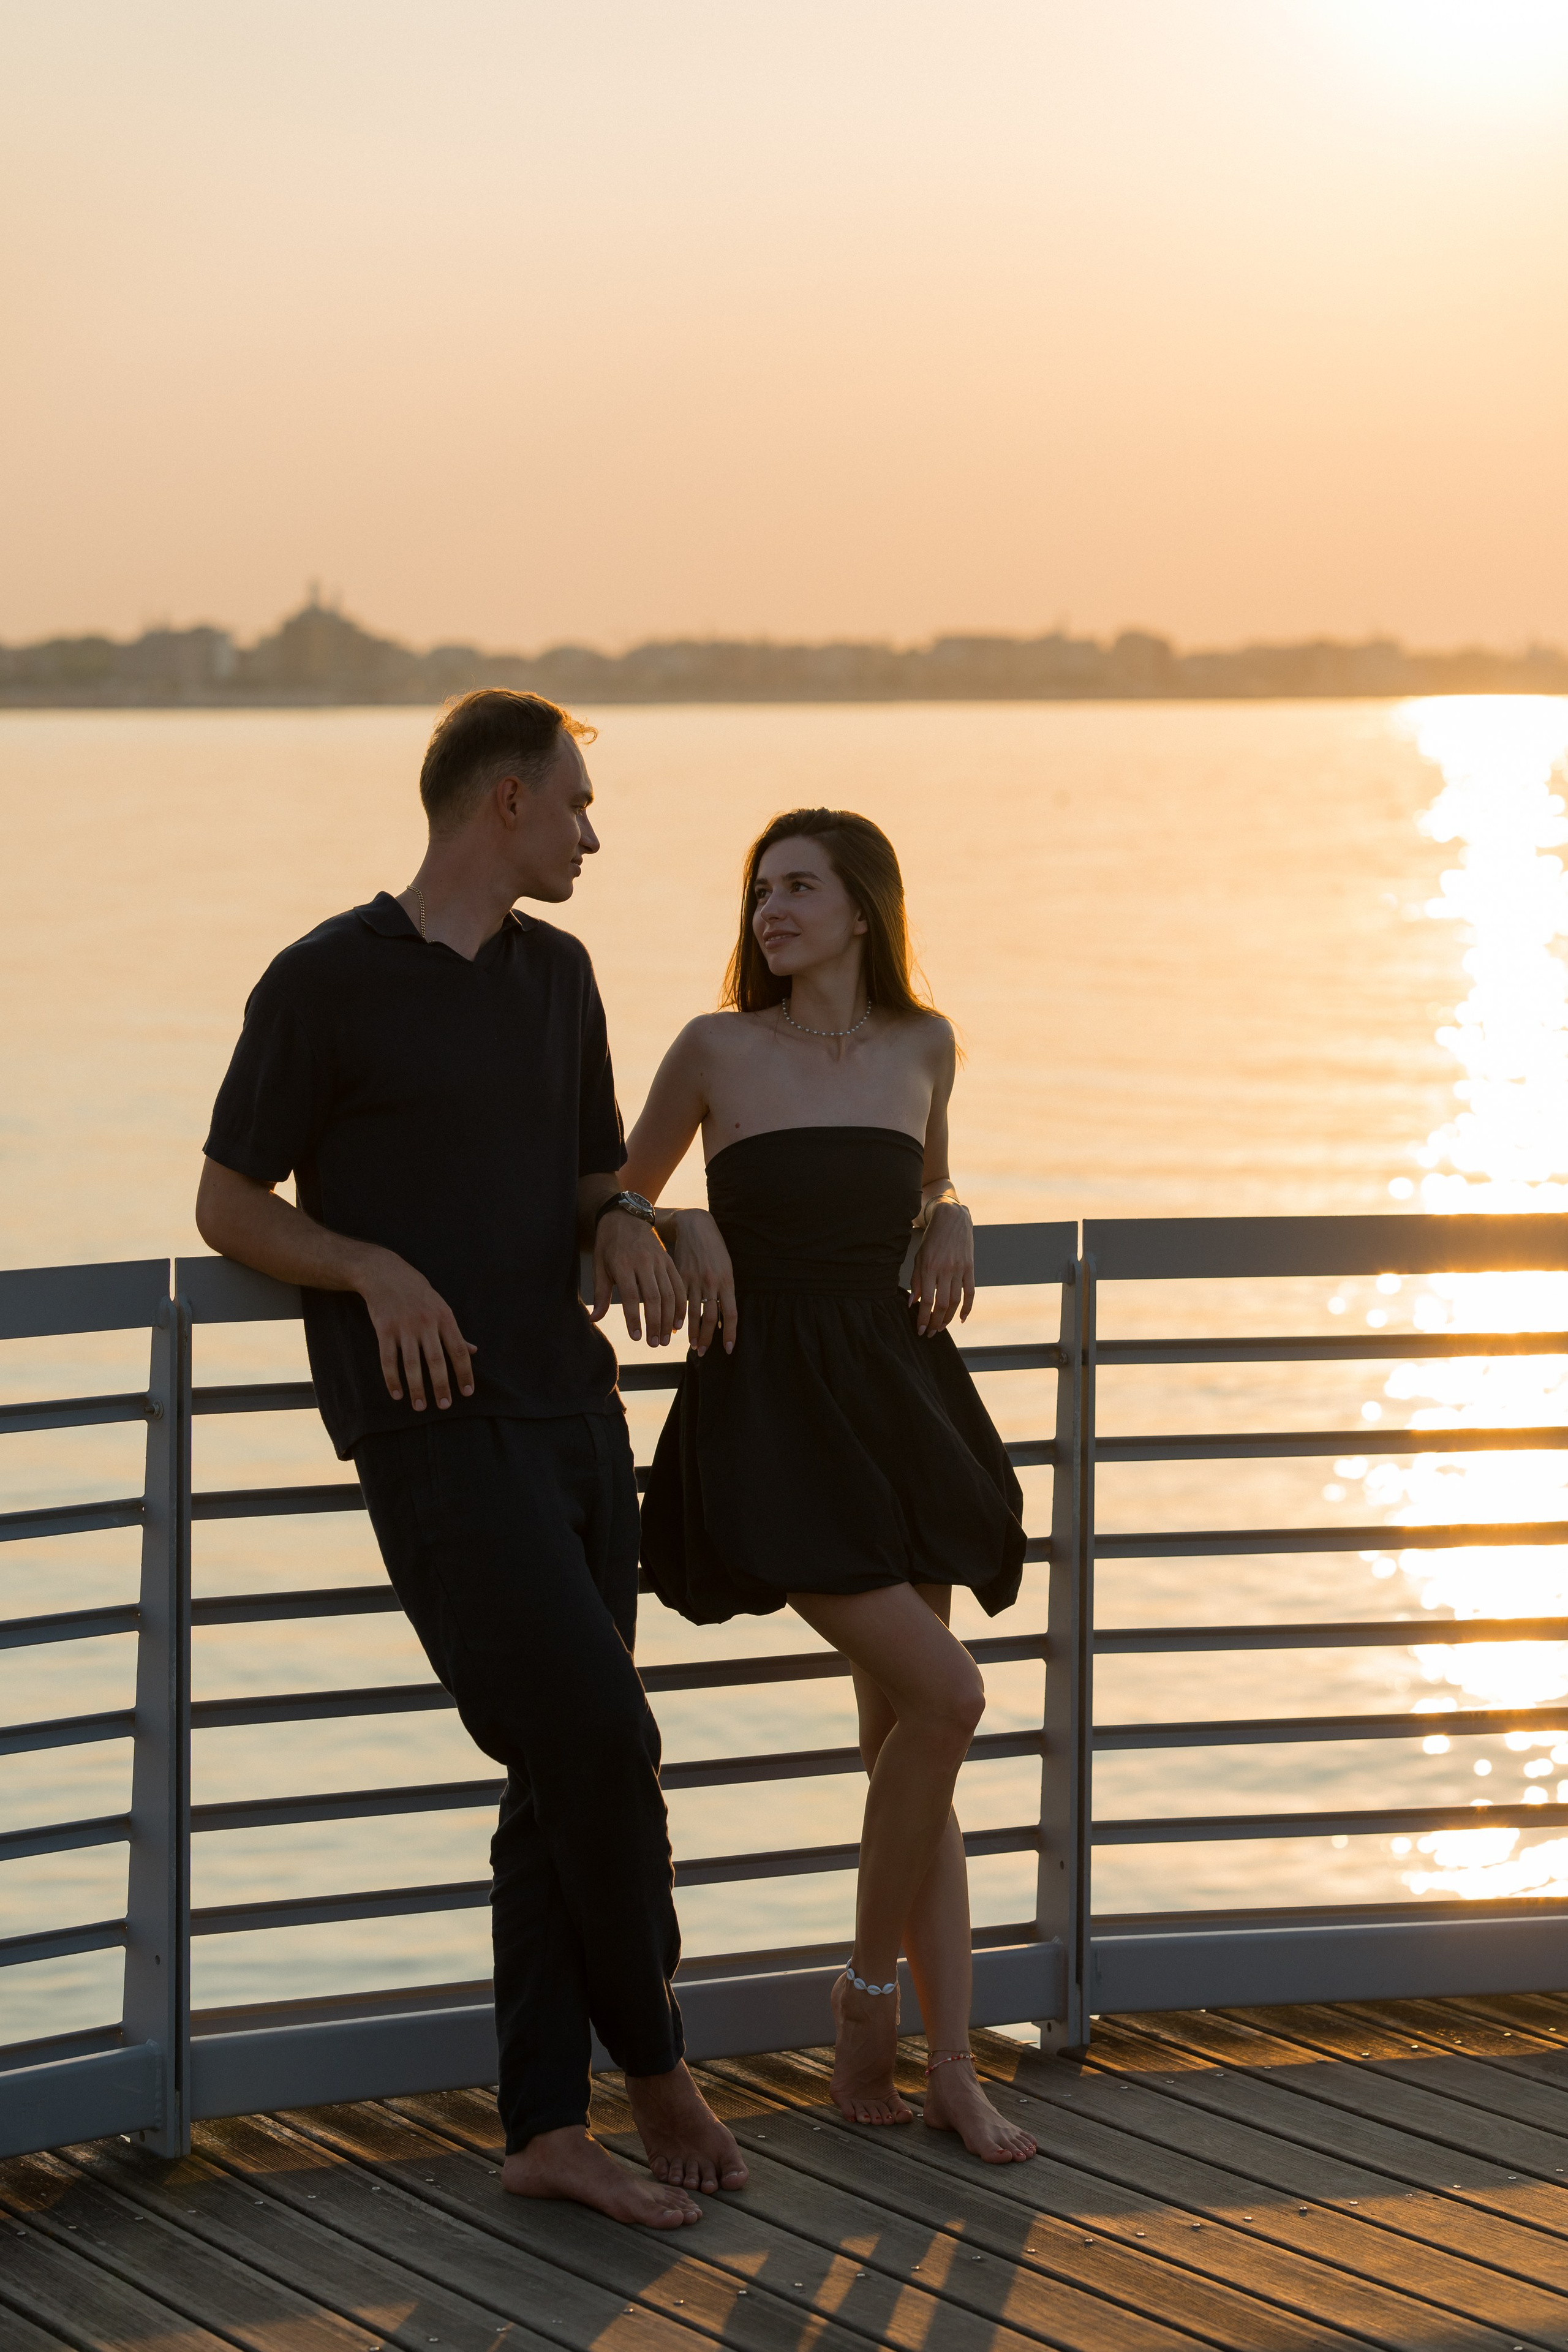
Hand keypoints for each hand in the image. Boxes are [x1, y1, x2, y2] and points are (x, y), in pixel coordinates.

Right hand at [353, 1244, 476, 1409]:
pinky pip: (388, 1359)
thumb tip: (474, 1351)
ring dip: (417, 1388)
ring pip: (412, 1364)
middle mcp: (426, 1322)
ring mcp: (404, 1326)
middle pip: (436, 1360)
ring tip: (421, 1406)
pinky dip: (392, 1379)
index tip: (467, 1393)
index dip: (464, 1373)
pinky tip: (397, 1394)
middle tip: (445, 1406)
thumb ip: (454, 1332)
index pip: (459, 1350)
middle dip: (441, 1385)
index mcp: (444, 1317)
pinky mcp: (384, 1329)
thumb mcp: (441, 1306)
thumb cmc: (417, 1293)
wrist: (384, 1272)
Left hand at [592, 1211, 686, 1345]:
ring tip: (665, 1338)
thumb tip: (594, 1319)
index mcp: (623, 1264)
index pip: (631, 1296)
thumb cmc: (608, 1244)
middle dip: (655, 1323)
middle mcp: (644, 1262)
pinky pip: (678, 1284)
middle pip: (654, 1297)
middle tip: (654, 1344)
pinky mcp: (668, 1260)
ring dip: (669, 1318)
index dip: (635, 1319)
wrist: (625, 1215)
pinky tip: (678, 1321)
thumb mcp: (600, 1266)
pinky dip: (680, 1304)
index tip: (636, 1337)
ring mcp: (659, 1261)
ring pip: (669, 1293)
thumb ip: (600, 1294)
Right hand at [667, 1208, 737, 1356]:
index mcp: (727, 1281)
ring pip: (693, 1313)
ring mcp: (694, 1279)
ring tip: (692, 1344)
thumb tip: (723, 1317)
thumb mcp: (726, 1268)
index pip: (731, 1314)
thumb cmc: (715, 1249)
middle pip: (710, 1318)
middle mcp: (711, 1282)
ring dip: (692, 1332)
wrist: (696, 1226)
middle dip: (707, 1338)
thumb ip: (725, 1291)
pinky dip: (678, 1317)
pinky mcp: (679, 1276)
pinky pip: (679, 1301)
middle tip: (703, 1352)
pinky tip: (676, 1327)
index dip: (730, 1333)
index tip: (729, 1349)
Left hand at [910, 1201, 973, 1336]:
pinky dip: (967, 1308)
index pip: (926, 1300)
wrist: (952, 1218)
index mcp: (929, 1267)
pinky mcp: (970, 1268)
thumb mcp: (919, 1257)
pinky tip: (961, 1318)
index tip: (920, 1329)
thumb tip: (912, 1302)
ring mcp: (959, 1269)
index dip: (923, 1317)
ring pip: (956, 1301)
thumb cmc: (932, 1239)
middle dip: (935, 1322)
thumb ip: (916, 1280)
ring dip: (948, 1318)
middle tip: (931, 1332)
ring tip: (941, 1327)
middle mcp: (945, 1270)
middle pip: (942, 1304)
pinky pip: (970, 1292)